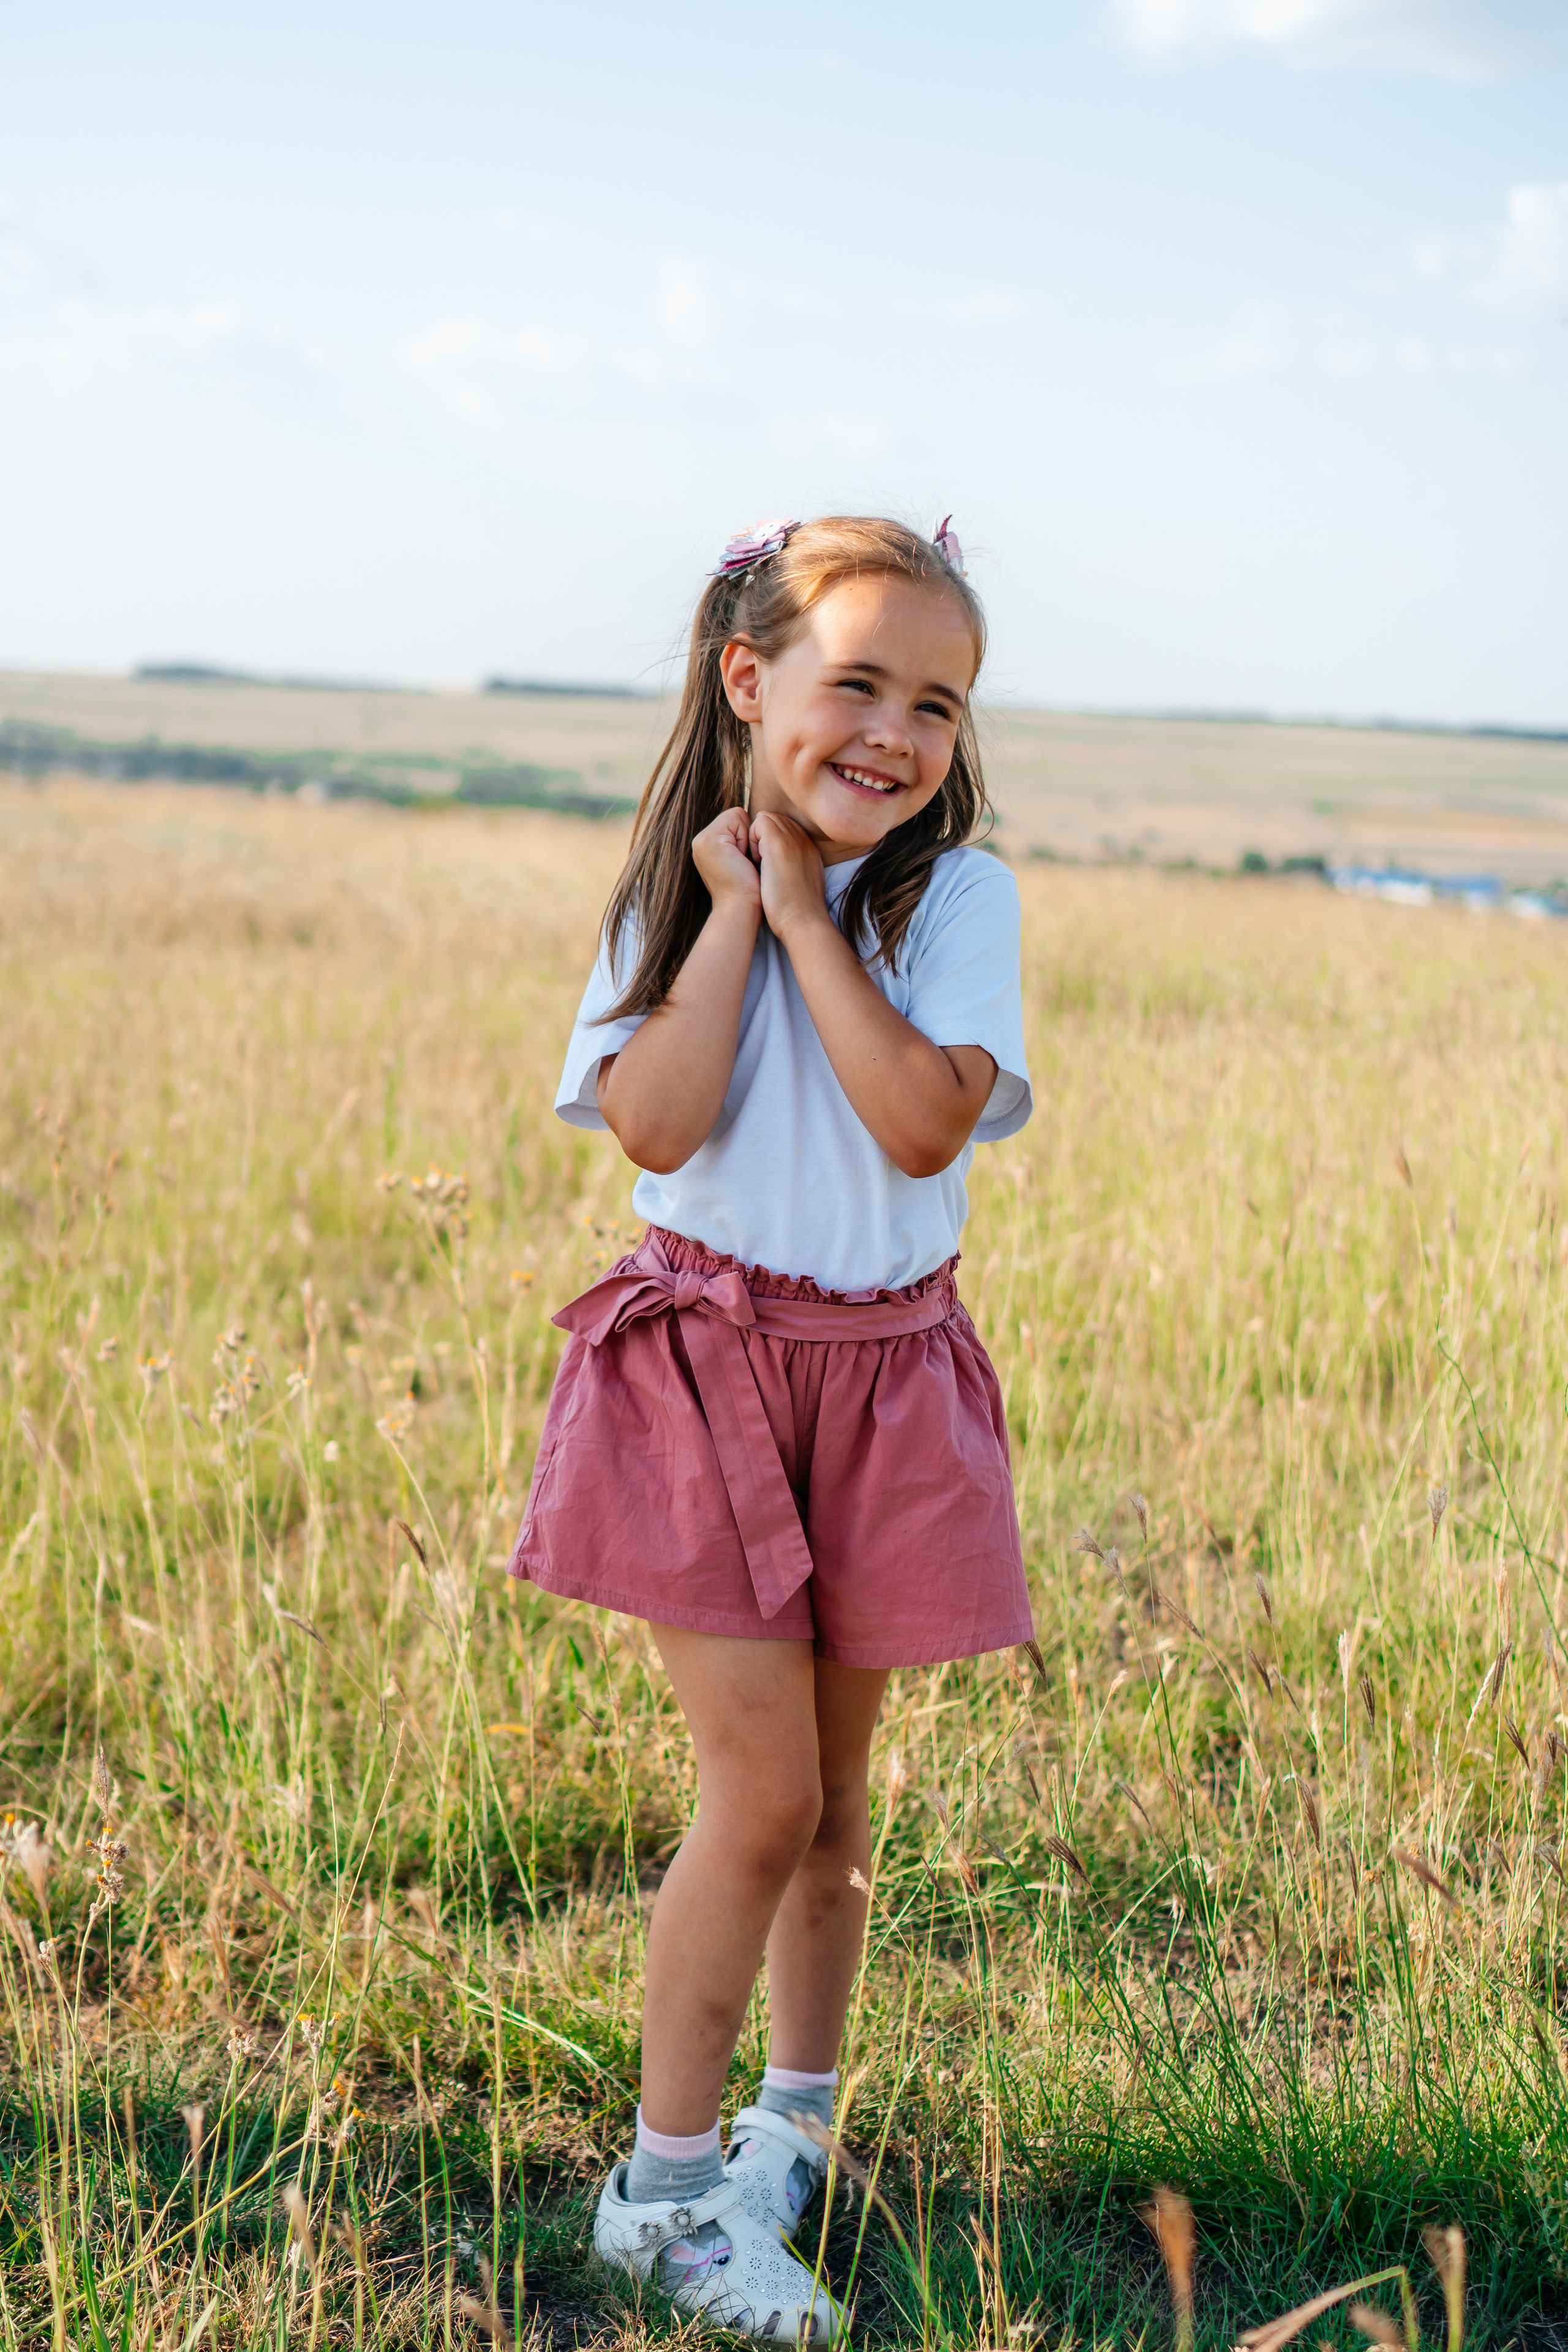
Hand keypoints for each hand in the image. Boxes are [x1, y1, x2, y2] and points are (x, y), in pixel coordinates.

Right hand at [691, 806, 761, 913]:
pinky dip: (745, 837)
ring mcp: (700, 840)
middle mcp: (699, 841)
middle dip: (745, 835)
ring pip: (735, 815)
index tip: (743, 861)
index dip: (745, 836)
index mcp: (706, 845)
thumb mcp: (740, 859)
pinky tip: (741, 858)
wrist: (741, 908)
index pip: (732, 819)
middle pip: (733, 815)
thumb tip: (751, 824)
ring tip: (741, 861)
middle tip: (742, 862)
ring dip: (745, 837)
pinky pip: (736, 817)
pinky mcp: (708, 840)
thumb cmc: (748, 889)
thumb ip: (738, 841)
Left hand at [750, 810, 829, 943]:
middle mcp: (803, 839)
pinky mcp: (779, 845)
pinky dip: (752, 839)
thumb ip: (794, 868)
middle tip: (758, 861)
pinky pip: (759, 823)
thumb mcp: (801, 883)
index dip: (769, 839)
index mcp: (808, 849)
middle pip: (776, 818)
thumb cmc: (797, 911)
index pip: (785, 826)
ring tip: (756, 861)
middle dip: (761, 835)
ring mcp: (793, 840)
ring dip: (755, 837)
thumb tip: (778, 866)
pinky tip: (755, 861)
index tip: (765, 862)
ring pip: (767, 818)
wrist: (803, 921)